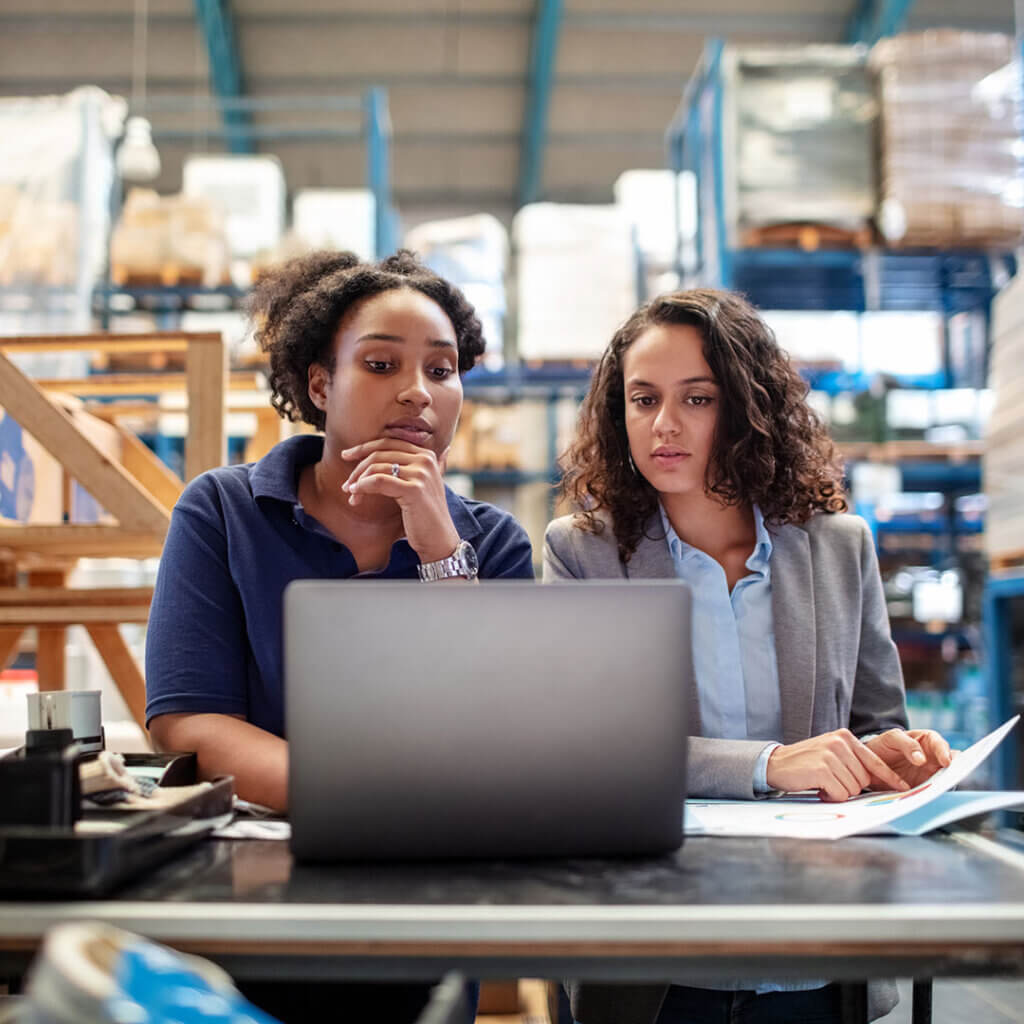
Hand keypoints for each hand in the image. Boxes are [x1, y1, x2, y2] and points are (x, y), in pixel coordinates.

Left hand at [341, 439, 459, 562]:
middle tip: (346, 484)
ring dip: (358, 481)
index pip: (388, 442)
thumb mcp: (422, 485)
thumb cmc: (426, 515)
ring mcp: (421, 474)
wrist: (439, 540)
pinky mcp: (414, 490)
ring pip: (376, 467)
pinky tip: (356, 496)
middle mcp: (426, 460)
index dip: (364, 447)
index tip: (346, 456)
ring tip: (351, 494)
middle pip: (380, 453)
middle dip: (358, 467)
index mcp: (427, 455)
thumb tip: (440, 450)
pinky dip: (362, 487)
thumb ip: (419, 466)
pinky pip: (378, 481)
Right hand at [766, 729, 909, 801]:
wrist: (775, 763)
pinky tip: (817, 787)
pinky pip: (840, 793)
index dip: (890, 777)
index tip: (904, 787)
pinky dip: (830, 796)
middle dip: (850, 787)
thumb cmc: (805, 763)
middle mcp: (840, 743)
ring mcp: (831, 755)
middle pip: (864, 779)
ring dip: (838, 792)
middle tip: (830, 782)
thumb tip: (874, 780)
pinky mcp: (822, 769)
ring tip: (822, 783)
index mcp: (845, 737)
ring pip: (853, 788)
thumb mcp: (830, 754)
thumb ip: (851, 761)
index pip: (875, 761)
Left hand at [863, 729, 952, 789]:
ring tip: (940, 790)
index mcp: (928, 742)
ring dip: (942, 785)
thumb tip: (922, 760)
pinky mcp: (923, 789)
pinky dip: (931, 795)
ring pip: (942, 781)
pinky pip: (930, 793)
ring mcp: (930, 775)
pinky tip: (928, 798)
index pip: (941, 745)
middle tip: (949, 778)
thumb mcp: (892, 738)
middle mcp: (933, 759)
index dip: (944, 752)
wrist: (870, 762)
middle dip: (952, 772)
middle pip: (949, 766)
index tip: (945, 762)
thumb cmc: (885, 745)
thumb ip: (907, 745)